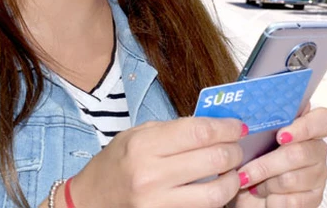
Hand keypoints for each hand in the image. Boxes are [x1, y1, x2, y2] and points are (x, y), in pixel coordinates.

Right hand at [70, 117, 247, 207]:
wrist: (89, 201)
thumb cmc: (115, 164)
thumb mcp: (136, 135)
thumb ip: (174, 130)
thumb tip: (214, 126)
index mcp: (144, 146)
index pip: (200, 132)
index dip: (226, 128)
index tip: (237, 127)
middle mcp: (151, 175)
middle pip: (214, 160)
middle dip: (234, 151)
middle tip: (236, 147)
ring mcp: (158, 203)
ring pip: (215, 193)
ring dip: (232, 180)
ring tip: (232, 171)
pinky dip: (216, 199)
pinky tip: (216, 188)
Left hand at [234, 104, 326, 206]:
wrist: (249, 193)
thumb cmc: (253, 162)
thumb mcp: (253, 140)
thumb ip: (261, 125)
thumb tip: (251, 118)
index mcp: (306, 127)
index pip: (324, 120)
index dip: (305, 126)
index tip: (281, 136)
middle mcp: (317, 149)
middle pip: (300, 153)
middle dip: (267, 164)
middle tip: (245, 171)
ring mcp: (318, 174)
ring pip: (291, 179)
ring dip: (265, 184)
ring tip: (255, 184)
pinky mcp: (314, 198)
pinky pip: (292, 200)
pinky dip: (272, 201)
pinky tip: (267, 197)